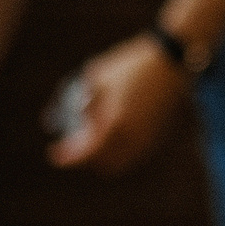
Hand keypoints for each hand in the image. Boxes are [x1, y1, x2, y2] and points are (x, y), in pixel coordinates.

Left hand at [45, 34, 190, 173]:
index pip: (86, 154)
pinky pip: (134, 154)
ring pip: (121, 162)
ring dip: (103, 158)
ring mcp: (147, 139)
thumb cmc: (131, 65)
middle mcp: (131, 138)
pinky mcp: (158, 135)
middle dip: (86, 160)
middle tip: (73, 147)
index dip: (67, 158)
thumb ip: (78, 100)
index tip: (54, 154)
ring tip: (92, 142)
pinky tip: (113, 136)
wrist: (170, 61)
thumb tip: (54, 118)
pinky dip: (120, 152)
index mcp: (114, 124)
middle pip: (103, 164)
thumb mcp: (97, 76)